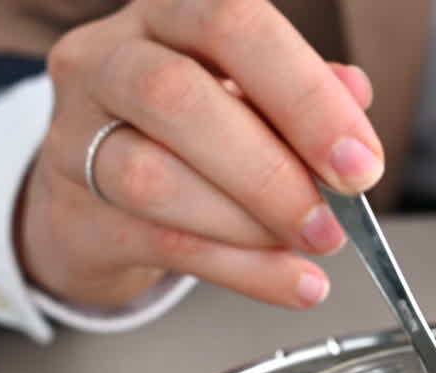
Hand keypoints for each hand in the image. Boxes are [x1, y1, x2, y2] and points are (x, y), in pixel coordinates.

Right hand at [16, 0, 382, 308]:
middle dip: (272, 169)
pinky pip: (163, 244)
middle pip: (176, 96)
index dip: (305, 95)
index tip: (360, 161)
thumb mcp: (247, 95)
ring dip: (251, 223)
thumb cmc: (186, 132)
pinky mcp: (75, 214)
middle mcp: (107, 59)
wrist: (96, 197)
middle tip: (334, 219)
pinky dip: (243, 270)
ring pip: (155, 178)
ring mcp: (76, 136)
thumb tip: (355, 95)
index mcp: (167, 13)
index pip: (233, 26)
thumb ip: (301, 92)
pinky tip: (292, 282)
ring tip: (309, 244)